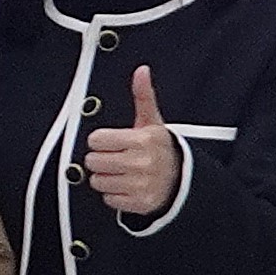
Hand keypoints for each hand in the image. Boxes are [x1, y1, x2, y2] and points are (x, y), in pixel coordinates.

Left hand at [79, 66, 181, 219]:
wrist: (182, 180)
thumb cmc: (160, 149)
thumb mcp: (152, 122)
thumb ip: (142, 96)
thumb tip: (141, 71)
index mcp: (143, 140)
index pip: (96, 140)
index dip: (101, 141)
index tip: (112, 142)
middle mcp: (142, 162)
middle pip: (93, 161)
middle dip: (101, 160)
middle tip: (116, 158)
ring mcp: (142, 184)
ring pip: (98, 182)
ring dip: (106, 178)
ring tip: (122, 173)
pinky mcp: (140, 203)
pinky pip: (109, 200)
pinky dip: (115, 195)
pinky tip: (127, 186)